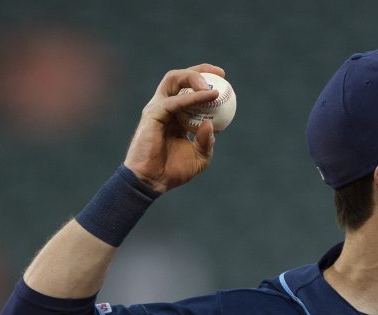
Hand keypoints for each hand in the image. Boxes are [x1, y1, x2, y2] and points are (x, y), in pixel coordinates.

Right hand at [123, 64, 225, 192]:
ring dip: (194, 77)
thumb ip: (207, 141)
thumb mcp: (199, 157)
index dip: (204, 81)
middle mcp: (165, 108)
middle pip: (179, 78)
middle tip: (220, 74)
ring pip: (173, 80)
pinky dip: (193, 97)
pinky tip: (208, 96)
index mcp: (176, 116)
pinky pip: (175, 100)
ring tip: (212, 85)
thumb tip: (212, 124)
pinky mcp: (152, 113)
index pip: (188, 90)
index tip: (224, 81)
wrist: (153, 181)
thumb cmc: (173, 171)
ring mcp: (157, 108)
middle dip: (199, 70)